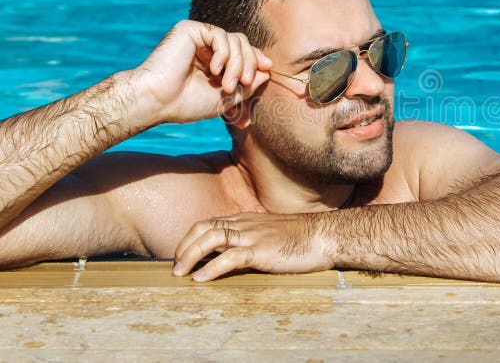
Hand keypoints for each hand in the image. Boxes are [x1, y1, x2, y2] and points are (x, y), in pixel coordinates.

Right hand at [130, 20, 271, 124]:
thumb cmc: (187, 103)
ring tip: (227, 84)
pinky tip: (215, 69)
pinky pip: (220, 35)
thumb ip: (247, 84)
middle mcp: (207, 48)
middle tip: (243, 84)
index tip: (267, 69)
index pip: (243, 53)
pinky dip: (224, 53)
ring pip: (235, 40)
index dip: (256, 59)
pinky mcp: (190, 30)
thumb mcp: (226, 97)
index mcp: (214, 62)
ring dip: (237, 64)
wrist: (158, 100)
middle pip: (243, 44)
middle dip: (249, 64)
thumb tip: (266, 70)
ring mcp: (198, 38)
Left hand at [172, 212, 334, 281]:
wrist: (325, 236)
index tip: (182, 253)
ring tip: (179, 273)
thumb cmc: (303, 237)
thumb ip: (255, 237)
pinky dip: (211, 268)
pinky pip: (230, 257)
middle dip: (184, 246)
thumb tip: (239, 252)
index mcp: (247, 219)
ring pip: (211, 239)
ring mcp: (253, 236)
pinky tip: (200, 279)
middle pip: (204, 228)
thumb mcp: (273, 233)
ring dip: (190, 255)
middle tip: (174, 266)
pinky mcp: (261, 251)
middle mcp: (246, 224)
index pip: (210, 222)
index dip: (191, 237)